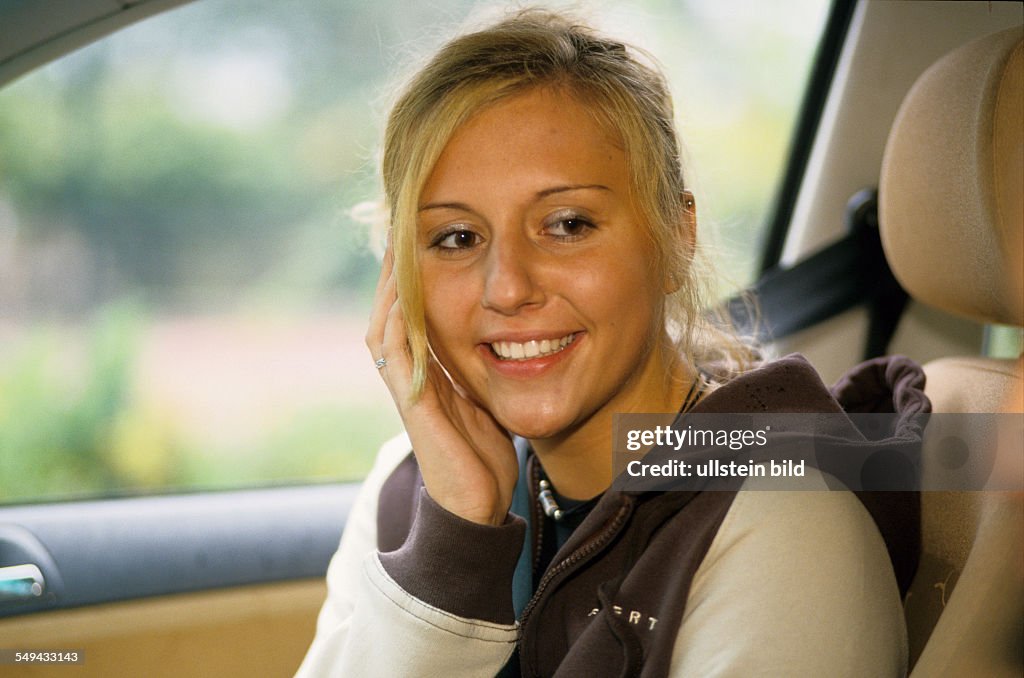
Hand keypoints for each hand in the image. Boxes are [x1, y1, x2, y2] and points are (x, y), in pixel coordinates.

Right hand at [366, 240, 517, 525]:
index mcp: (427, 371)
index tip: (423, 234)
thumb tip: (505, 339)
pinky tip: (402, 291)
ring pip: (385, 325)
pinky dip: (397, 320)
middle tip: (401, 225)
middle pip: (391, 311)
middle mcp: (410, 375)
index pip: (412, 312)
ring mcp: (407, 389)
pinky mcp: (413, 404)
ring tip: (396, 245)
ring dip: (390, 285)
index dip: (413, 275)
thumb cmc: (482, 454)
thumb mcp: (484, 398)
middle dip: (395, 270)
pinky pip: (397, 352)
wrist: (476, 505)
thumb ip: (481, 370)